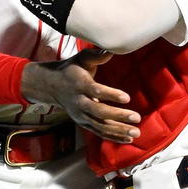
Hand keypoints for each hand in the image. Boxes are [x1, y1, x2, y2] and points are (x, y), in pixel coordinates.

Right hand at [20, 48, 140, 142]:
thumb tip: (112, 49)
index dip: (111, 94)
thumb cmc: (71, 69)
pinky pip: (99, 132)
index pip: (95, 91)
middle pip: (99, 112)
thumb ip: (96, 56)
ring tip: (136, 133)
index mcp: (79, 84)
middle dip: (118, 116)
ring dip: (119, 131)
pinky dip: (113, 137)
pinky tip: (128, 139)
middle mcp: (79, 102)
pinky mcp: (83, 123)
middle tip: (137, 118)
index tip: (127, 98)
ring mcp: (80, 115)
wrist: (51, 86)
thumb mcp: (81, 59)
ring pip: (100, 126)